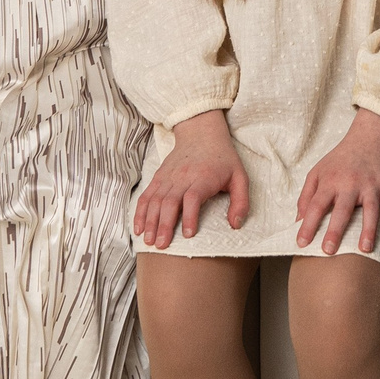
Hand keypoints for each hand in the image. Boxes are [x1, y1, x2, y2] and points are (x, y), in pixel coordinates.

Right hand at [133, 110, 248, 248]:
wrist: (202, 133)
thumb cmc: (223, 159)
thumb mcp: (240, 177)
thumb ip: (241, 202)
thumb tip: (236, 224)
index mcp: (204, 177)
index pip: (193, 197)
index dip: (190, 216)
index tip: (188, 234)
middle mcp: (183, 176)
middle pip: (170, 201)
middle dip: (164, 224)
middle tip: (162, 245)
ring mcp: (168, 176)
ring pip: (155, 199)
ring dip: (150, 221)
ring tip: (148, 240)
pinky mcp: (159, 177)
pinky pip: (147, 195)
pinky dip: (140, 211)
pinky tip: (138, 227)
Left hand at [295, 109, 379, 255]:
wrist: (371, 137)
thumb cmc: (340, 159)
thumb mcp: (318, 171)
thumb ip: (306, 196)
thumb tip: (297, 221)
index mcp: (330, 181)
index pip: (316, 205)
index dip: (308, 224)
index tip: (301, 242)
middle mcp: (350, 183)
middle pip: (342, 209)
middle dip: (335, 230)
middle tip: (328, 250)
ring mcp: (371, 186)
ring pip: (370, 210)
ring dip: (368, 230)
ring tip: (364, 249)